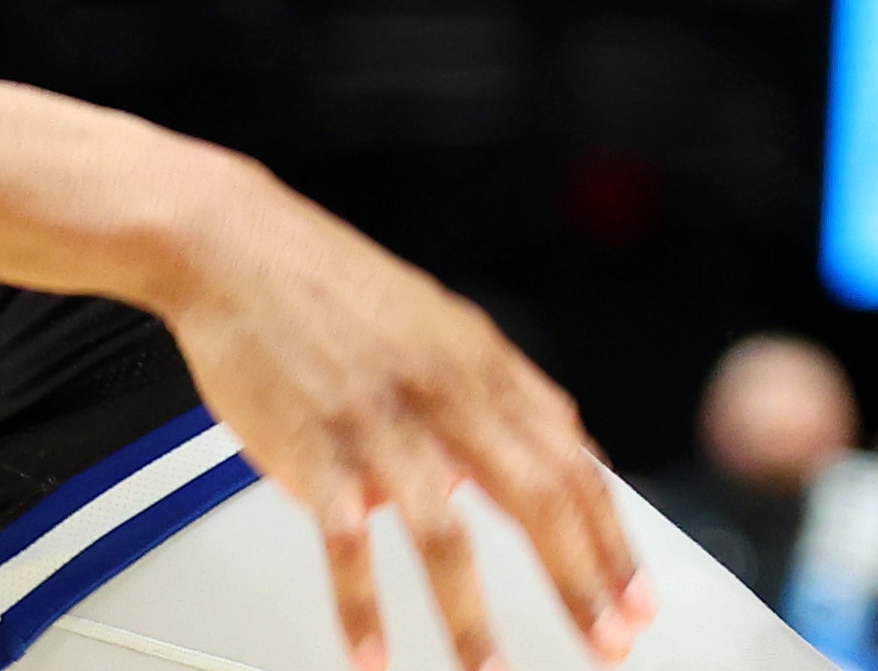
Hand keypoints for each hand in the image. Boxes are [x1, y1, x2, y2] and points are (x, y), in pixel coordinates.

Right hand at [158, 162, 648, 670]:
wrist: (241, 248)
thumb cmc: (338, 293)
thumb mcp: (442, 328)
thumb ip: (491, 397)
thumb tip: (538, 453)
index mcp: (487, 366)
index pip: (574, 462)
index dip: (612, 535)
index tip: (636, 594)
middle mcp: (449, 393)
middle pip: (537, 497)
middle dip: (581, 579)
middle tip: (610, 642)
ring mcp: (383, 423)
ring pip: (446, 531)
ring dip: (472, 614)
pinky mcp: (315, 447)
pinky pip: (345, 541)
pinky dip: (361, 603)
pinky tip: (373, 655)